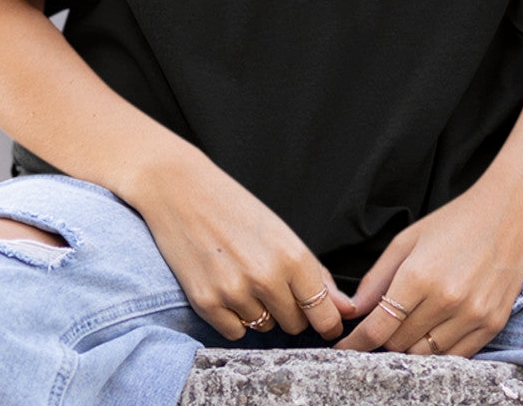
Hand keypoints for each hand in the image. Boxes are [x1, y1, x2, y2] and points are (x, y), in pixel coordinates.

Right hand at [133, 147, 354, 340]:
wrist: (179, 189)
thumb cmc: (234, 206)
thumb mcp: (281, 231)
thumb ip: (314, 273)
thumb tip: (342, 309)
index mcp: (292, 256)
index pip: (323, 312)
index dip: (328, 322)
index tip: (326, 324)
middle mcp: (266, 278)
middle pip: (295, 324)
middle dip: (289, 310)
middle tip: (271, 282)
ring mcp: (234, 292)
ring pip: (264, 328)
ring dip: (259, 311)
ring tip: (242, 275)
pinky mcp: (206, 303)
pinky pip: (234, 332)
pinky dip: (233, 318)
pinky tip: (224, 287)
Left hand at [335, 180, 522, 357]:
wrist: (510, 215)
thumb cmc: (456, 222)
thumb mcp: (408, 240)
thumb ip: (378, 278)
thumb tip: (356, 309)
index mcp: (419, 275)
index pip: (379, 327)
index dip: (357, 342)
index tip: (344, 347)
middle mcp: (446, 300)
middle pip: (399, 343)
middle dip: (383, 338)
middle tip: (382, 324)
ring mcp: (472, 315)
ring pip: (425, 354)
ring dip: (410, 345)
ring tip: (408, 325)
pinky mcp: (492, 324)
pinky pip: (456, 355)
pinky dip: (438, 350)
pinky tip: (433, 331)